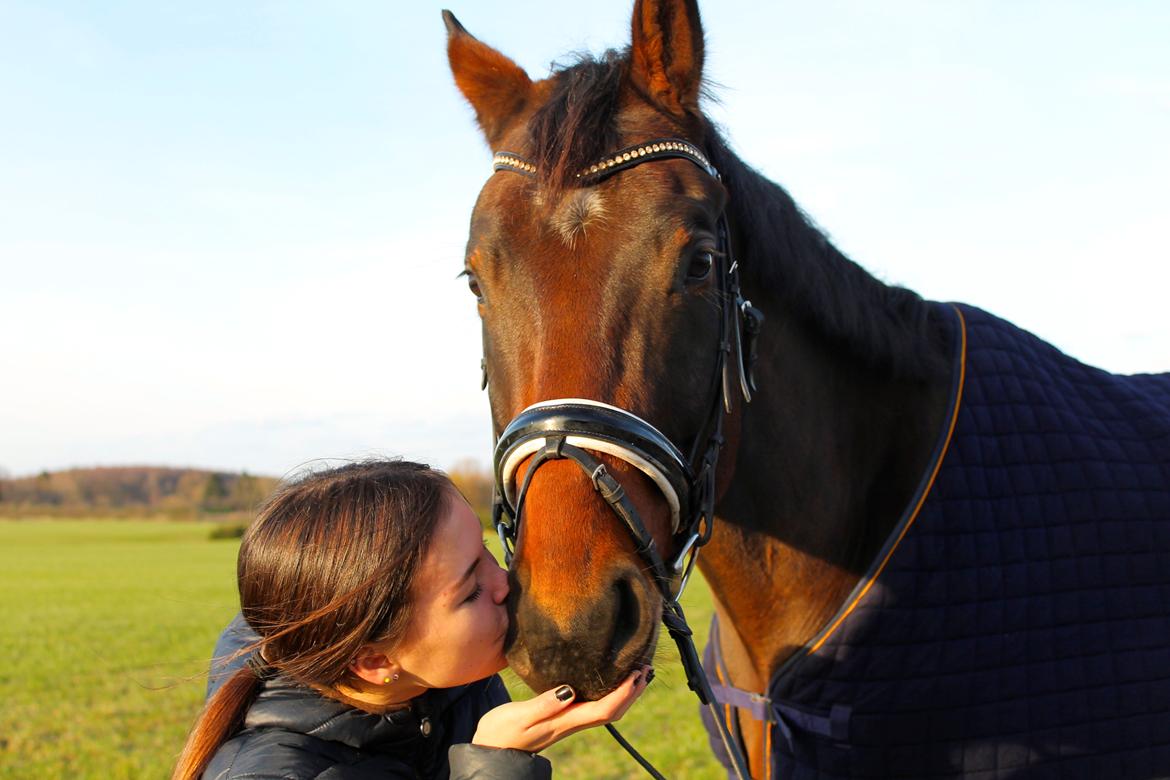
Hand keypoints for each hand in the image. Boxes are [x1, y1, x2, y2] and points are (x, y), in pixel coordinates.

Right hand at [472, 666, 651, 752]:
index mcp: (566, 721)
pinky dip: (609, 693)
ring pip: (606, 709)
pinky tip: (607, 681)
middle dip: (632, 692)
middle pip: (612, 710)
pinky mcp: (561, 717)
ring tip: (636, 674)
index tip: (637, 673)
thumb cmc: (501, 733)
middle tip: (646, 669)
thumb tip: (570, 691)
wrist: (490, 750)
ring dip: (624, 693)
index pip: (605, 709)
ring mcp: (568, 721)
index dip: (625, 693)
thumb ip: (544, 703)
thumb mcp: (520, 715)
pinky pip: (594, 705)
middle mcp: (571, 722)